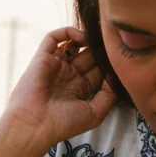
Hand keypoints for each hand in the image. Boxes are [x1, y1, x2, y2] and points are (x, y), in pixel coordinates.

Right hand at [2, 26, 117, 155]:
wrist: (35, 124)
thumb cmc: (64, 123)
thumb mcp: (95, 113)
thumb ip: (109, 94)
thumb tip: (115, 74)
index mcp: (80, 89)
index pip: (98, 71)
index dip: (109, 64)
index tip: (120, 58)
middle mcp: (68, 76)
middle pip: (89, 56)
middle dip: (100, 50)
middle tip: (112, 43)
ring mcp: (56, 65)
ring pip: (73, 44)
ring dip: (87, 39)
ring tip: (98, 38)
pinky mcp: (43, 57)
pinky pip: (53, 37)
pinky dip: (67, 32)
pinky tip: (81, 37)